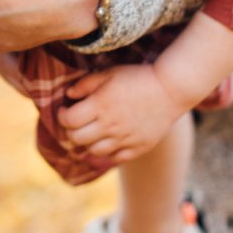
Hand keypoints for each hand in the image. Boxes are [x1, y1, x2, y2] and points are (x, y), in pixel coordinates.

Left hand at [57, 62, 188, 163]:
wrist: (171, 89)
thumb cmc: (137, 78)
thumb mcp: (109, 73)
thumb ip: (86, 84)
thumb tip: (68, 95)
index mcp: (100, 105)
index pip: (68, 120)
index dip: (61, 116)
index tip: (64, 110)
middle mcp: (110, 125)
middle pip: (77, 139)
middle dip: (70, 131)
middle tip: (74, 123)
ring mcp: (124, 139)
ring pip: (93, 151)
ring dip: (86, 143)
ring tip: (90, 132)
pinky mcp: (137, 148)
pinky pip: (114, 158)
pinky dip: (106, 153)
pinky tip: (107, 141)